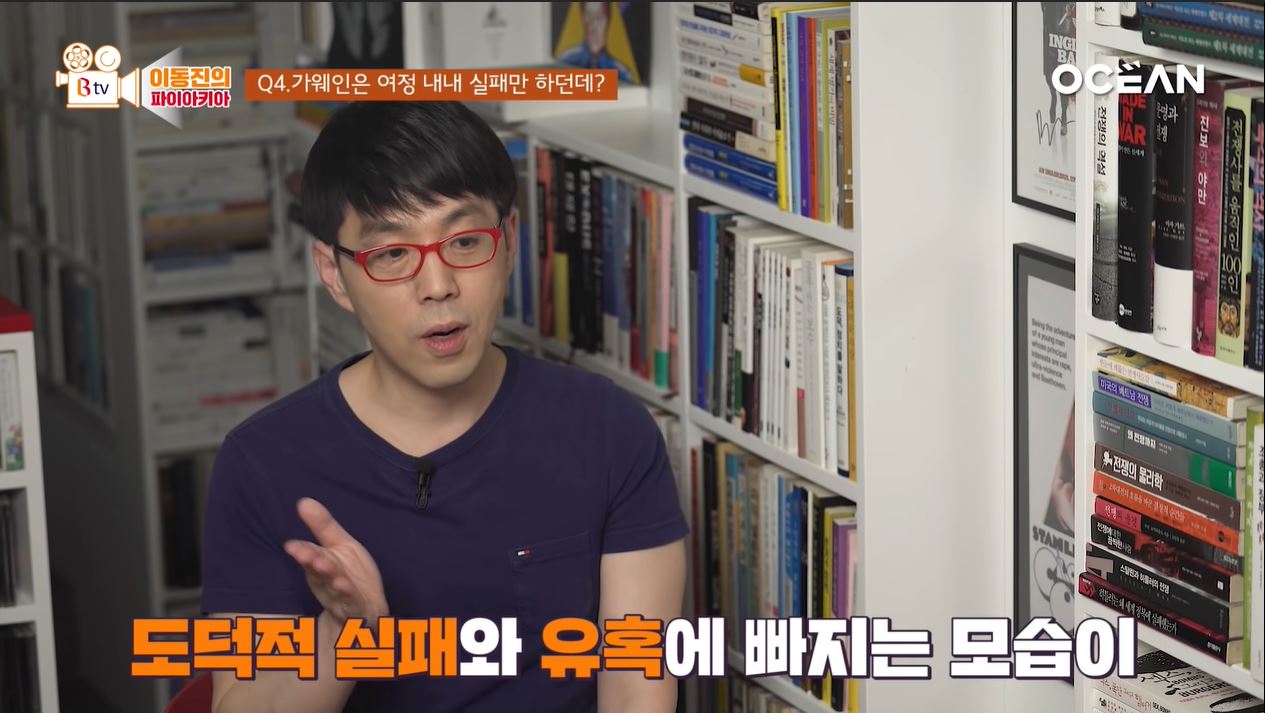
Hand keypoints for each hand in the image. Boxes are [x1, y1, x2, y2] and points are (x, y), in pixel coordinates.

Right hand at [284, 498, 388, 625]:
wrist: (366, 607)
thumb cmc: (349, 573)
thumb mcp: (340, 545)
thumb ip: (323, 526)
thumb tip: (303, 501)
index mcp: (321, 562)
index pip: (309, 554)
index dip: (302, 550)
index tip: (292, 545)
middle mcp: (325, 580)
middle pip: (318, 569)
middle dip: (311, 560)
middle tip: (304, 553)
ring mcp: (339, 594)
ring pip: (332, 585)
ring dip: (328, 576)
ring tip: (324, 566)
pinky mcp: (355, 605)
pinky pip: (350, 600)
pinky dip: (346, 593)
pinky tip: (343, 585)